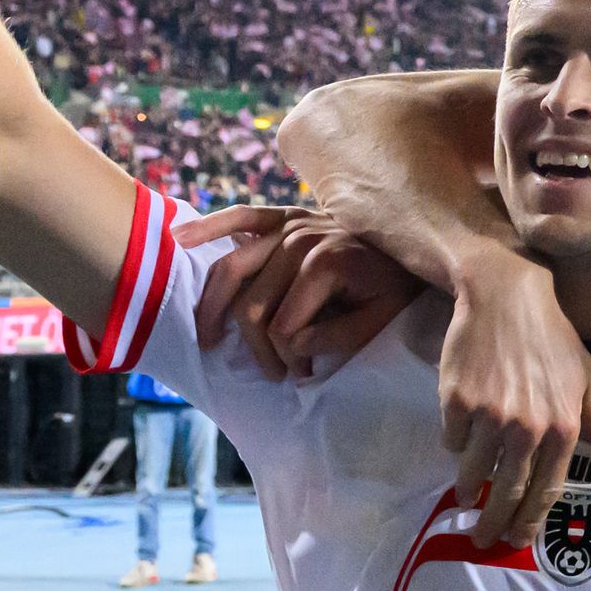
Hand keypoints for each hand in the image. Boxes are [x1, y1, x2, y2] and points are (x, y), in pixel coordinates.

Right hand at [189, 206, 429, 379]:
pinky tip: (177, 236)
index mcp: (327, 263)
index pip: (282, 326)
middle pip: (252, 304)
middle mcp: (302, 239)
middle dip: (256, 346)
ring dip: (215, 306)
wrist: (414, 240)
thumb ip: (336, 337)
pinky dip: (208, 225)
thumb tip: (291, 347)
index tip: (300, 377)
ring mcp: (290, 224)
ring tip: (208, 339)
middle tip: (271, 374)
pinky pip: (240, 216)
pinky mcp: (283, 214)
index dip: (285, 358)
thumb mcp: (379, 319)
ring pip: (233, 269)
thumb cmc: (396, 285)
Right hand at [441, 252, 590, 548]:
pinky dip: (456, 442)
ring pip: (473, 471)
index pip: (546, 491)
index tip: (517, 540)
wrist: (505, 297)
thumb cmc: (552, 340)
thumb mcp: (588, 379)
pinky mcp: (457, 402)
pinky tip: (462, 433)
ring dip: (468, 487)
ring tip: (465, 495)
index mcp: (564, 427)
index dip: (529, 521)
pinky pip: (452, 440)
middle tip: (484, 539)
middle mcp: (529, 428)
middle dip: (494, 523)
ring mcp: (491, 416)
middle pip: (507, 493)